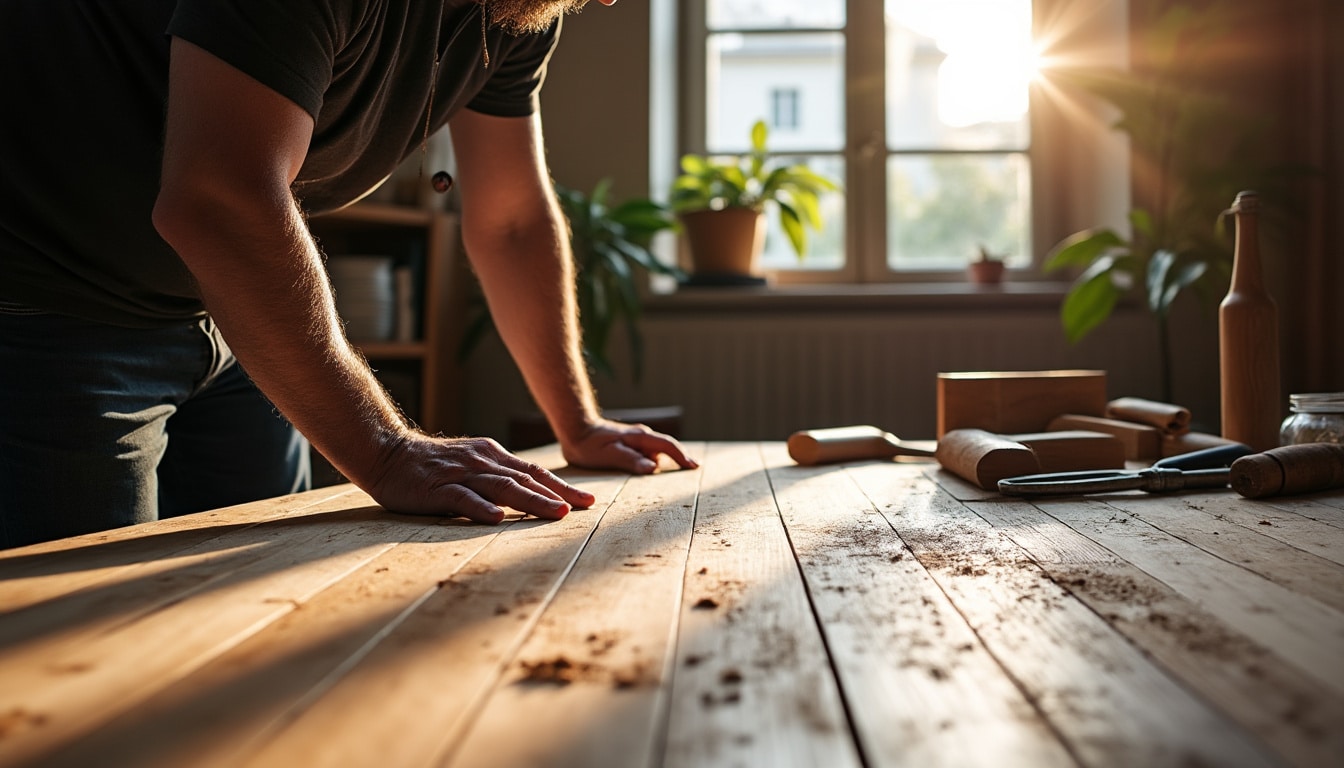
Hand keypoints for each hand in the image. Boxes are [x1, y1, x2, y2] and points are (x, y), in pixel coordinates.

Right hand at [365, 434, 594, 524]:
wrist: (387, 453)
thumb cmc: (433, 466)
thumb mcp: (472, 465)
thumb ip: (497, 477)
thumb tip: (530, 495)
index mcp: (492, 456)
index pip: (534, 472)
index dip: (561, 486)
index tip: (587, 501)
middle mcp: (482, 461)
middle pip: (525, 479)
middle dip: (556, 494)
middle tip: (581, 508)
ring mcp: (461, 474)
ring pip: (502, 487)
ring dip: (531, 500)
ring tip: (555, 513)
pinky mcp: (438, 488)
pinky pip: (462, 498)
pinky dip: (481, 508)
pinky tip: (498, 518)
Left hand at [561, 419, 698, 474]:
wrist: (575, 429)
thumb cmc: (588, 445)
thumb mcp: (608, 455)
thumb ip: (631, 460)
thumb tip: (654, 467)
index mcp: (639, 437)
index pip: (668, 445)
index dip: (682, 456)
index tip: (695, 466)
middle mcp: (641, 436)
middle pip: (666, 448)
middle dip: (679, 458)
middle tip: (692, 469)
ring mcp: (636, 439)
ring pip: (656, 451)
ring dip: (666, 461)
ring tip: (677, 472)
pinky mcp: (630, 444)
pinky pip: (647, 453)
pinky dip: (653, 460)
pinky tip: (653, 470)